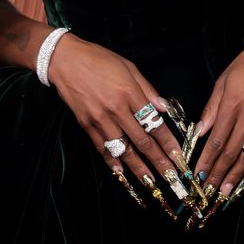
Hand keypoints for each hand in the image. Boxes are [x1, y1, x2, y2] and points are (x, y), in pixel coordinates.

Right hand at [48, 33, 197, 214]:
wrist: (65, 60)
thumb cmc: (98, 59)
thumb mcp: (128, 66)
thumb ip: (147, 89)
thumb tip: (164, 108)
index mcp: (130, 92)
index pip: (154, 123)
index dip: (169, 143)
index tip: (179, 157)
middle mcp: (116, 109)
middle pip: (142, 141)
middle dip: (159, 162)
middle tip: (171, 178)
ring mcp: (100, 119)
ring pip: (123, 149)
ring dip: (138, 168)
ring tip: (150, 184)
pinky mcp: (87, 125)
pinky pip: (102, 148)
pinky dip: (112, 162)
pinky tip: (121, 174)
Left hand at [193, 26, 243, 198]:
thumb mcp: (223, 80)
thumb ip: (212, 108)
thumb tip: (199, 131)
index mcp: (233, 103)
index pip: (217, 140)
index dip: (207, 161)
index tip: (197, 176)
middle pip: (232, 152)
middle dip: (218, 175)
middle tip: (208, 193)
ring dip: (236, 177)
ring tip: (226, 193)